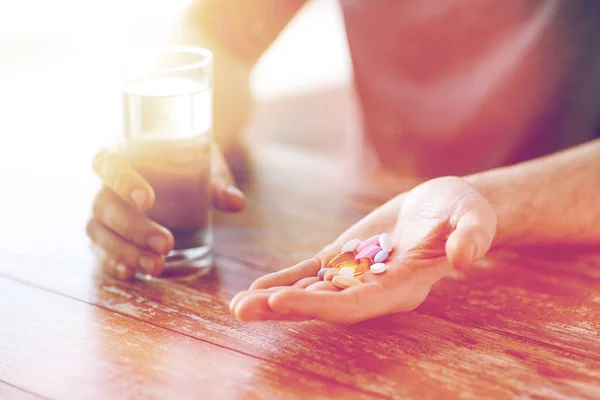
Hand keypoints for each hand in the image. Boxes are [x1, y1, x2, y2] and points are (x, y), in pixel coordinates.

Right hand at [86, 143, 244, 279]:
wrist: (180, 176)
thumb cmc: (188, 165)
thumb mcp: (205, 167)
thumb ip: (218, 183)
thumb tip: (237, 202)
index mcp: (125, 157)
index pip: (109, 164)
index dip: (122, 180)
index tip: (147, 199)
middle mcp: (106, 185)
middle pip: (105, 205)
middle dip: (134, 228)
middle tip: (167, 244)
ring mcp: (103, 214)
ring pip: (100, 232)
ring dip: (127, 251)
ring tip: (157, 267)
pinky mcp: (106, 237)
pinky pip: (100, 251)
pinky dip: (112, 263)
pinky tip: (131, 274)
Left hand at [230, 176, 495, 322]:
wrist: (448, 206)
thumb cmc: (465, 213)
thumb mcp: (474, 219)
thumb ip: (471, 237)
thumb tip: (464, 258)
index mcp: (405, 286)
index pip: (358, 303)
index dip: (321, 305)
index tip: (282, 300)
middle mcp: (377, 289)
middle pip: (326, 304)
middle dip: (285, 307)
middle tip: (242, 310)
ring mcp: (358, 275)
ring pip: (313, 291)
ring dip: (276, 299)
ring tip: (238, 306)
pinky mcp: (347, 258)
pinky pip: (312, 272)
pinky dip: (285, 278)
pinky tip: (258, 287)